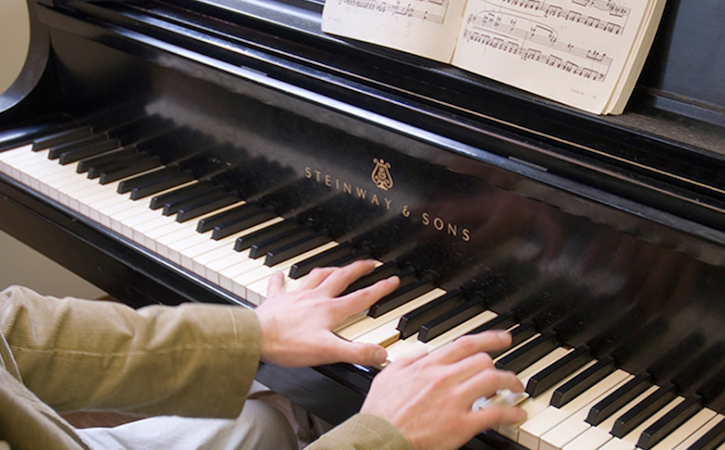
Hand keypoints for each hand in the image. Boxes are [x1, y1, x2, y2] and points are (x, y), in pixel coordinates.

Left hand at [256, 260, 398, 367]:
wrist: (256, 338)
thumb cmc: (289, 345)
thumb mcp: (328, 352)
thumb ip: (357, 353)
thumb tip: (381, 354)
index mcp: (330, 310)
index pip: (361, 297)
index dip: (380, 288)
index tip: (392, 279)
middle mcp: (315, 298)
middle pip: (341, 277)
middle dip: (358, 269)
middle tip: (369, 263)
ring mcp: (295, 297)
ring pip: (316, 276)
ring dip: (329, 269)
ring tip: (336, 266)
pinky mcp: (276, 301)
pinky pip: (279, 285)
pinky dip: (280, 278)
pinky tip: (280, 274)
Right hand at [360, 331, 525, 449]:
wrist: (380, 438)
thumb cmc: (380, 413)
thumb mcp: (387, 376)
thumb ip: (407, 359)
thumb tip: (421, 350)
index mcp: (428, 366)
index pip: (466, 344)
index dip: (489, 339)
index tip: (503, 339)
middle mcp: (444, 379)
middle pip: (483, 361)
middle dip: (500, 365)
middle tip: (507, 371)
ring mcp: (454, 401)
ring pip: (493, 381)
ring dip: (510, 382)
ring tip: (516, 387)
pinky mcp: (461, 425)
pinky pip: (494, 414)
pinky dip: (511, 413)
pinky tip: (517, 414)